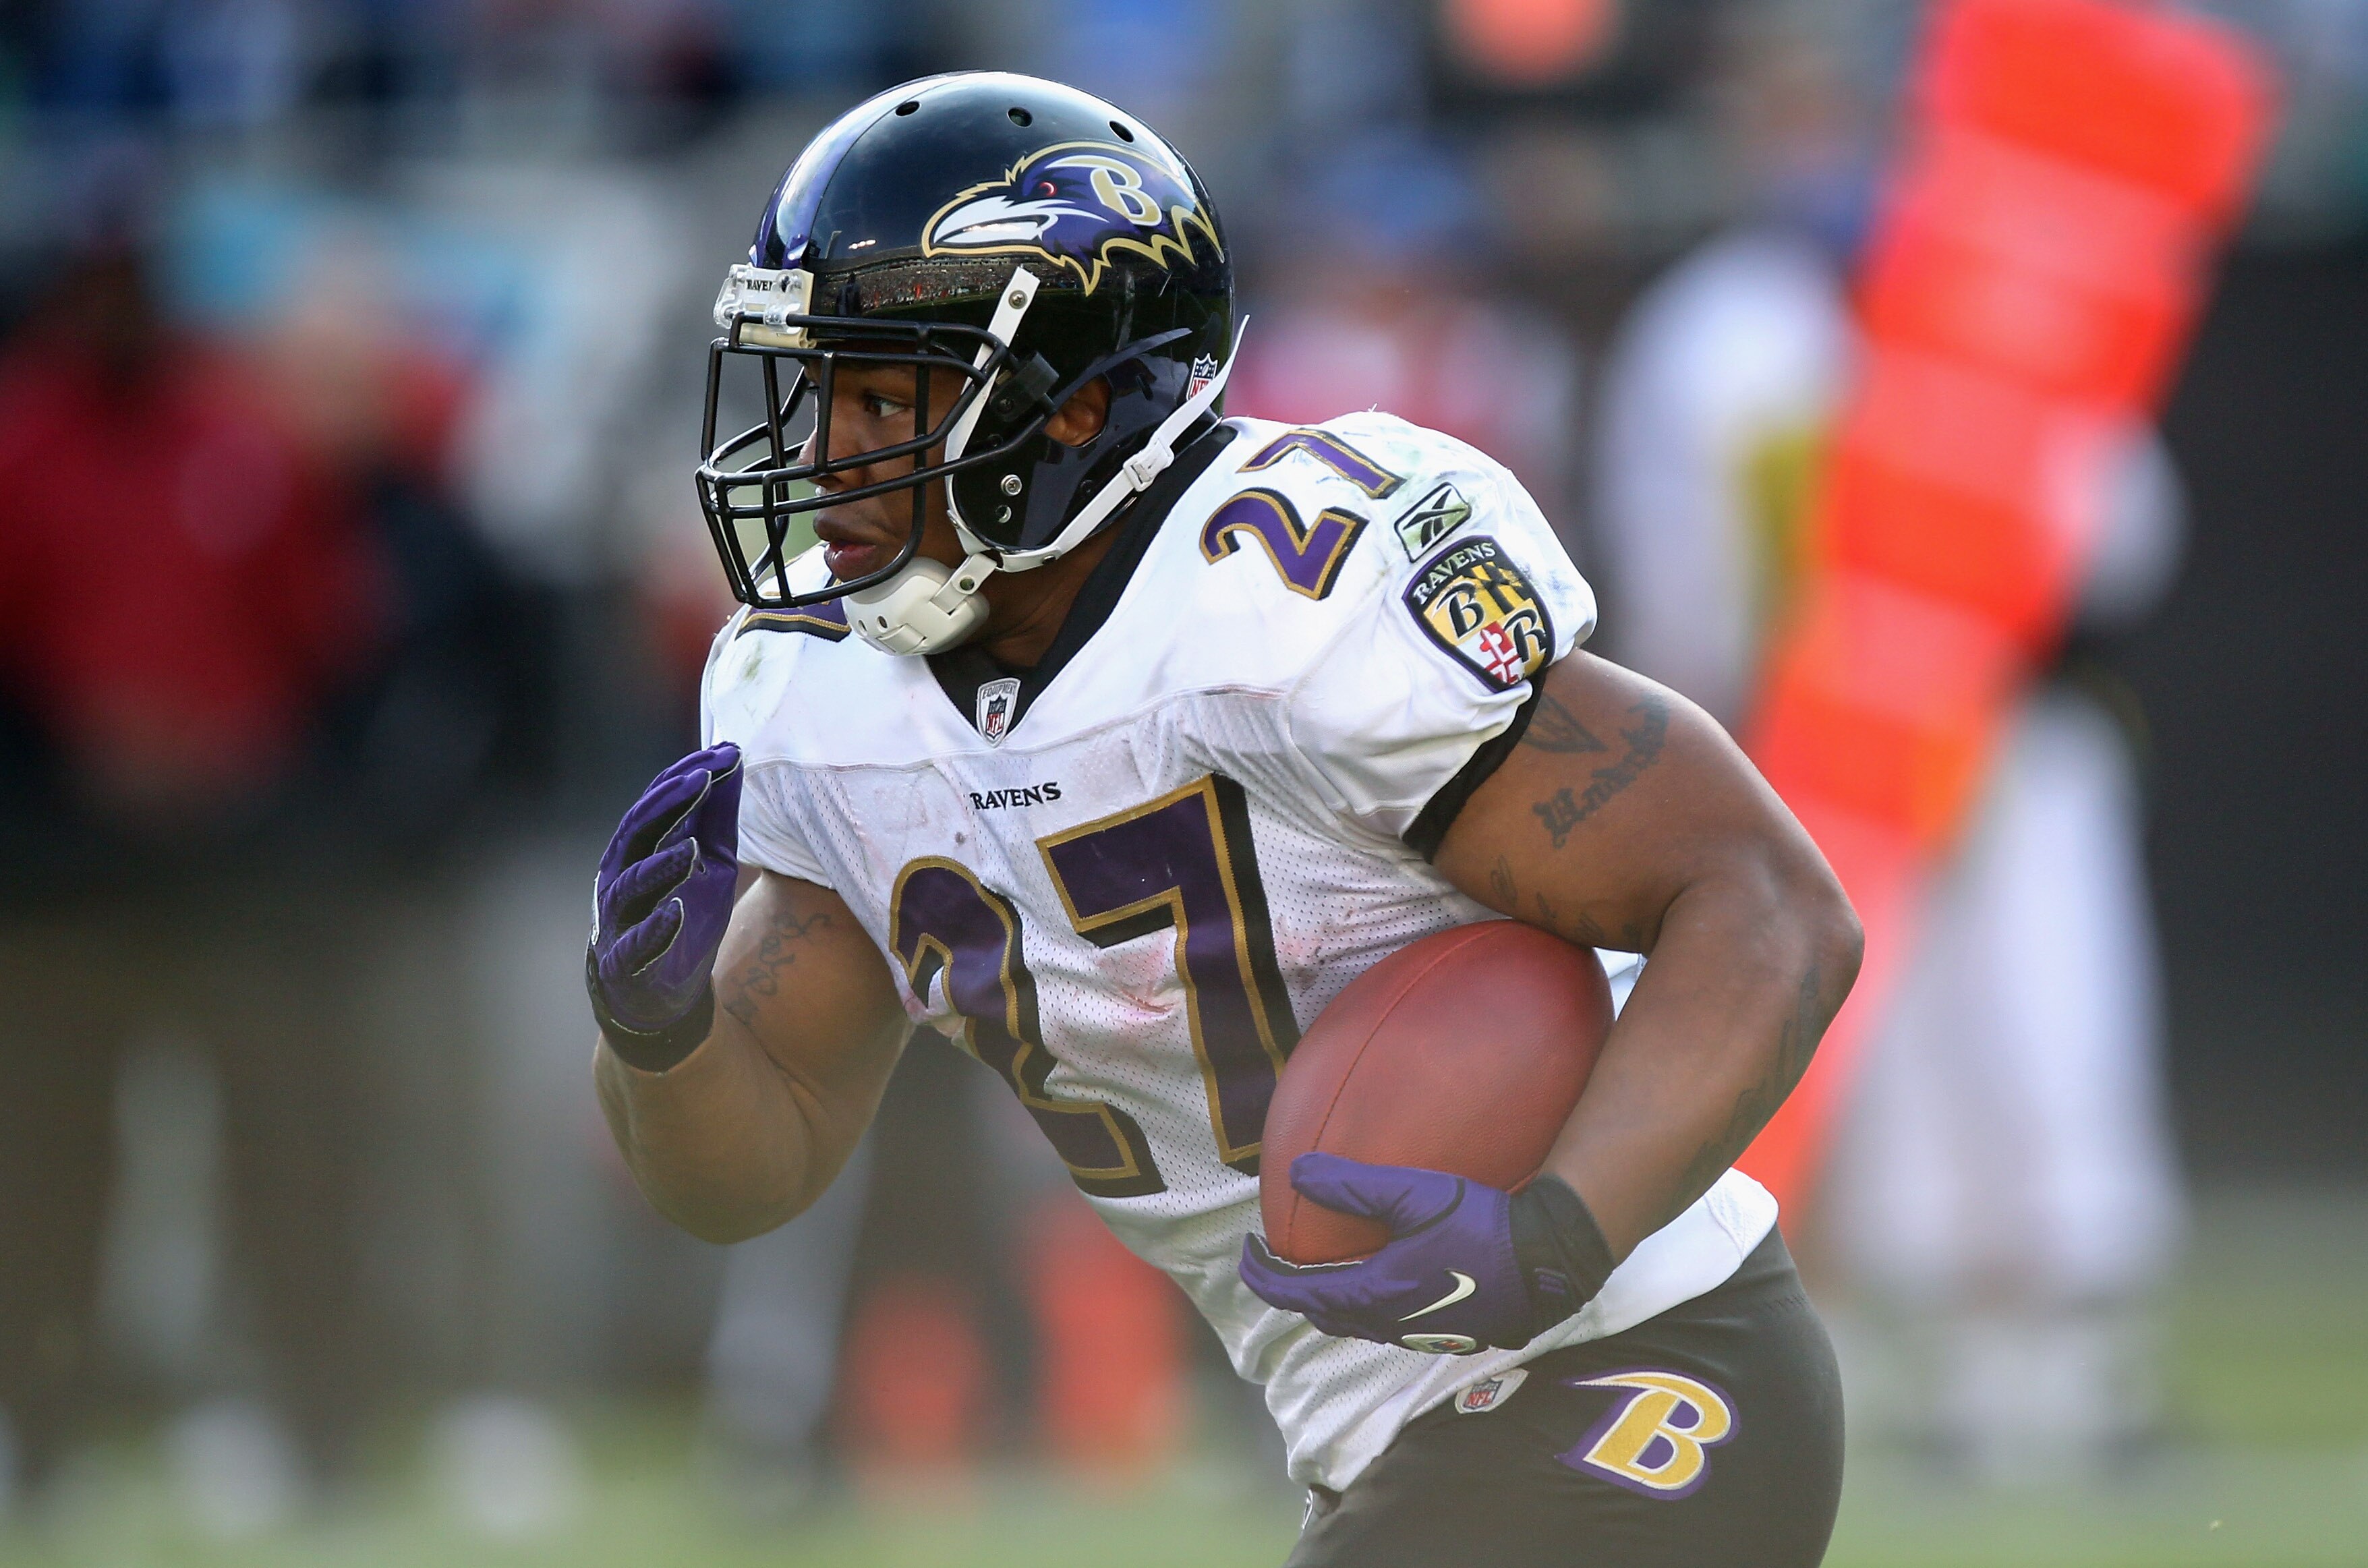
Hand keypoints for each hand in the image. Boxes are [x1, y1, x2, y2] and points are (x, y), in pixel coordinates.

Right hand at [588, 743, 741, 1065]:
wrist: (658, 990)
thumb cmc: (681, 913)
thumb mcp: (709, 861)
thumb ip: (715, 817)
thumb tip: (733, 759)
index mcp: (636, 848)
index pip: (655, 804)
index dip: (683, 778)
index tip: (721, 753)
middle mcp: (620, 877)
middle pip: (636, 834)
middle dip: (669, 805)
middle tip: (703, 779)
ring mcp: (619, 920)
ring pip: (631, 887)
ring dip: (660, 865)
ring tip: (690, 848)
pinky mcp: (626, 961)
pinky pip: (637, 943)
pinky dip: (656, 927)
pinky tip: (677, 911)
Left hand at [1238, 1154, 1612, 1354]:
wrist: (1548, 1263)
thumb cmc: (1480, 1226)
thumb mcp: (1414, 1194)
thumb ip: (1353, 1185)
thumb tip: (1296, 1171)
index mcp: (1375, 1294)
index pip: (1299, 1295)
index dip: (1264, 1277)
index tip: (1246, 1255)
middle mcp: (1392, 1324)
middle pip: (1326, 1315)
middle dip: (1295, 1292)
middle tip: (1281, 1262)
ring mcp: (1423, 1334)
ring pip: (1360, 1323)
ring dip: (1334, 1300)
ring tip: (1327, 1268)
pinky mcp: (1451, 1333)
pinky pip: (1393, 1323)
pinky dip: (1370, 1303)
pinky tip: (1387, 1275)